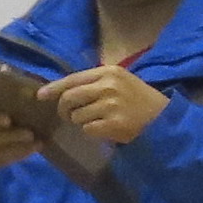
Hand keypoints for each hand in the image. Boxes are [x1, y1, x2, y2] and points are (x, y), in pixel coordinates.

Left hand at [43, 65, 168, 147]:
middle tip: (68, 115)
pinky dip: (90, 131)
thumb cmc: (138, 99)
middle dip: (63, 109)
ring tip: (95, 121)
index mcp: (108, 72)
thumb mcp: (119, 81)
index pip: (72, 79)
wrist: (163, 118)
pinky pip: (87, 129)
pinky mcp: (113, 123)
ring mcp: (110, 105)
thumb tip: (61, 90)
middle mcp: (108, 86)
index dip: (53, 88)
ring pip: (76, 116)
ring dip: (79, 121)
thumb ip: (93, 82)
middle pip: (68, 98)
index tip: (40, 96)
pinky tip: (103, 128)